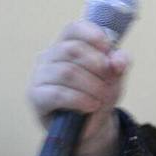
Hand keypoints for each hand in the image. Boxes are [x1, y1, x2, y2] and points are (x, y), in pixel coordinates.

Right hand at [28, 20, 128, 155]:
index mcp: (67, 44)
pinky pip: (57, 93)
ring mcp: (40, 75)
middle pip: (72, 50)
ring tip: (102, 97)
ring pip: (66, 72)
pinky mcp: (36, 96)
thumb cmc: (98, 93)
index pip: (74, 29)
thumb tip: (117, 61)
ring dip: (91, 85)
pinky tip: (91, 105)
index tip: (107, 47)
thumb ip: (119, 62)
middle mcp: (49, 56)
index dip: (92, 35)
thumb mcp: (115, 76)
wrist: (90, 126)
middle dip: (97, 66)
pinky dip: (80, 99)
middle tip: (109, 81)